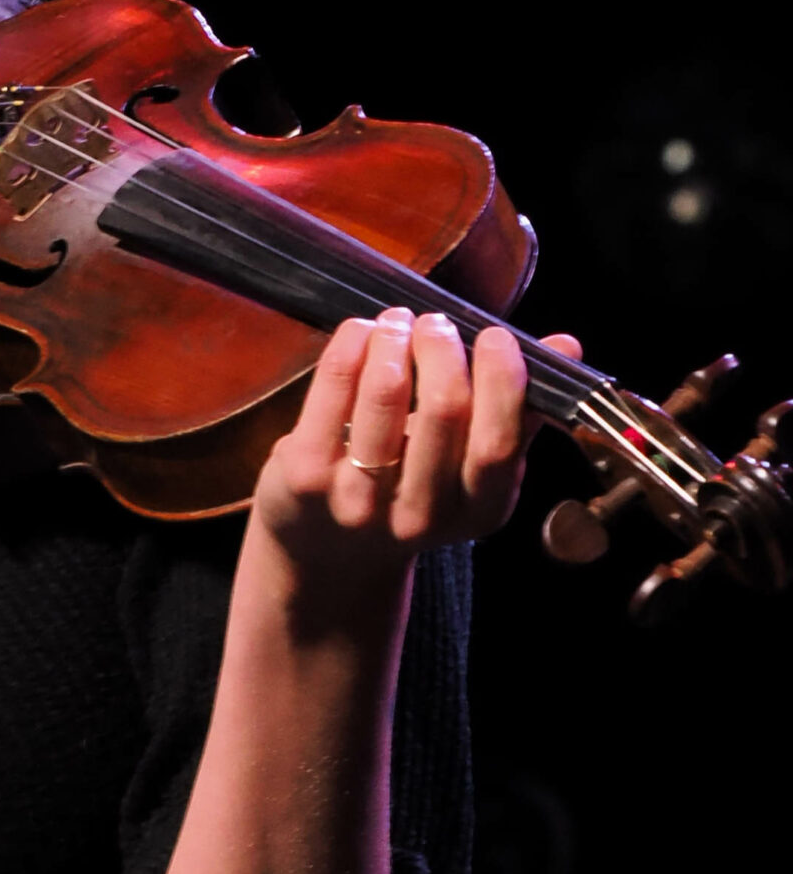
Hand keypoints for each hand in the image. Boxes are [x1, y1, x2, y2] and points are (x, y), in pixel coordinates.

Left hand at [253, 306, 582, 584]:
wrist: (326, 552)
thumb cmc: (412, 489)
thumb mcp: (470, 468)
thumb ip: (518, 410)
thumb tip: (567, 345)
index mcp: (477, 512)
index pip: (498, 443)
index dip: (501, 379)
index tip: (495, 336)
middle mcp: (420, 515)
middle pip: (445, 410)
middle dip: (444, 348)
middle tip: (436, 323)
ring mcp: (358, 498)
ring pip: (386, 393)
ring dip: (395, 338)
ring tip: (398, 321)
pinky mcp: (306, 474)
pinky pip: (332, 389)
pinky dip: (351, 345)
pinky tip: (362, 332)